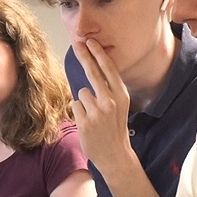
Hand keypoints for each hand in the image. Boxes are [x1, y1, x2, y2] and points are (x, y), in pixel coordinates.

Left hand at [69, 40, 134, 172]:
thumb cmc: (115, 128)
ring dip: (84, 102)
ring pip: (82, 93)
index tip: (90, 42)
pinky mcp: (85, 121)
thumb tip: (93, 68)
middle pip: (93, 72)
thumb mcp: (120, 106)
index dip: (98, 54)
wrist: (114, 154)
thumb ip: (109, 90)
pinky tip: (88, 123)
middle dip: (85, 56)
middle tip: (78, 43)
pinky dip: (79, 112)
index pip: (108, 70)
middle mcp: (110, 101)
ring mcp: (97, 111)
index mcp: (121, 95)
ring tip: (93, 116)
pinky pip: (75, 105)